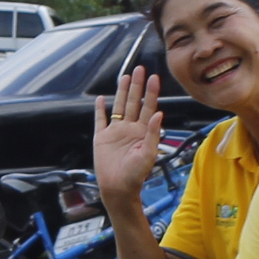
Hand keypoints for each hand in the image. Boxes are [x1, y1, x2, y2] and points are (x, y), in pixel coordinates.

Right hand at [91, 68, 163, 205]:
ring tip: (125, 76)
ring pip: (119, 106)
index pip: (148, 107)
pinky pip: (100, 120)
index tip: (155, 78)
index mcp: (142, 132)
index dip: (151, 93)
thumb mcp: (148, 154)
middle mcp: (130, 128)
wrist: (118, 188)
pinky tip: (101, 99)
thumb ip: (153, 133)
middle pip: (134, 102)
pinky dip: (100, 109)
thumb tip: (159, 113)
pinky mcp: (101, 138)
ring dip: (122, 92)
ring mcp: (115, 132)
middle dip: (138, 85)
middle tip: (141, 69)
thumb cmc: (136, 176)